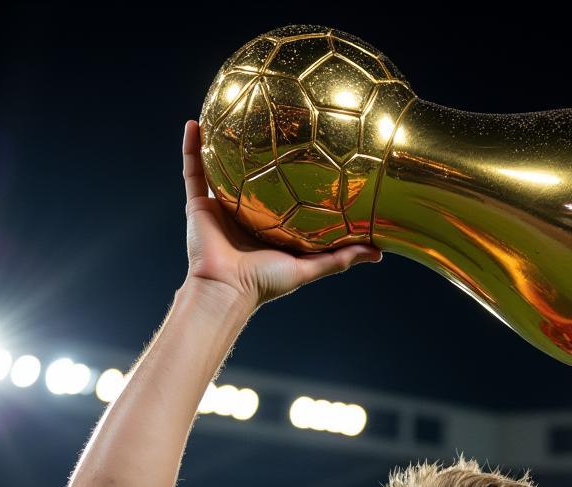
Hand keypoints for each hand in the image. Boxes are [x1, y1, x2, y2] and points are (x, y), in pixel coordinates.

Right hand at [181, 120, 381, 309]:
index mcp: (269, 226)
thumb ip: (341, 258)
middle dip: (260, 152)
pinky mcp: (198, 205)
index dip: (295, 176)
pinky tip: (194, 122)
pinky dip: (192, 147)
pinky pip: (193, 170)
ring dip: (223, 142)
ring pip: (221, 168)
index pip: (285, 195)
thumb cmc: (265, 283)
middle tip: (273, 122)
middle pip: (253, 176)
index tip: (311, 151)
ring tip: (232, 111)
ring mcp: (221, 207)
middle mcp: (245, 213)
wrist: (225, 290)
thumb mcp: (309, 267)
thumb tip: (379, 251)